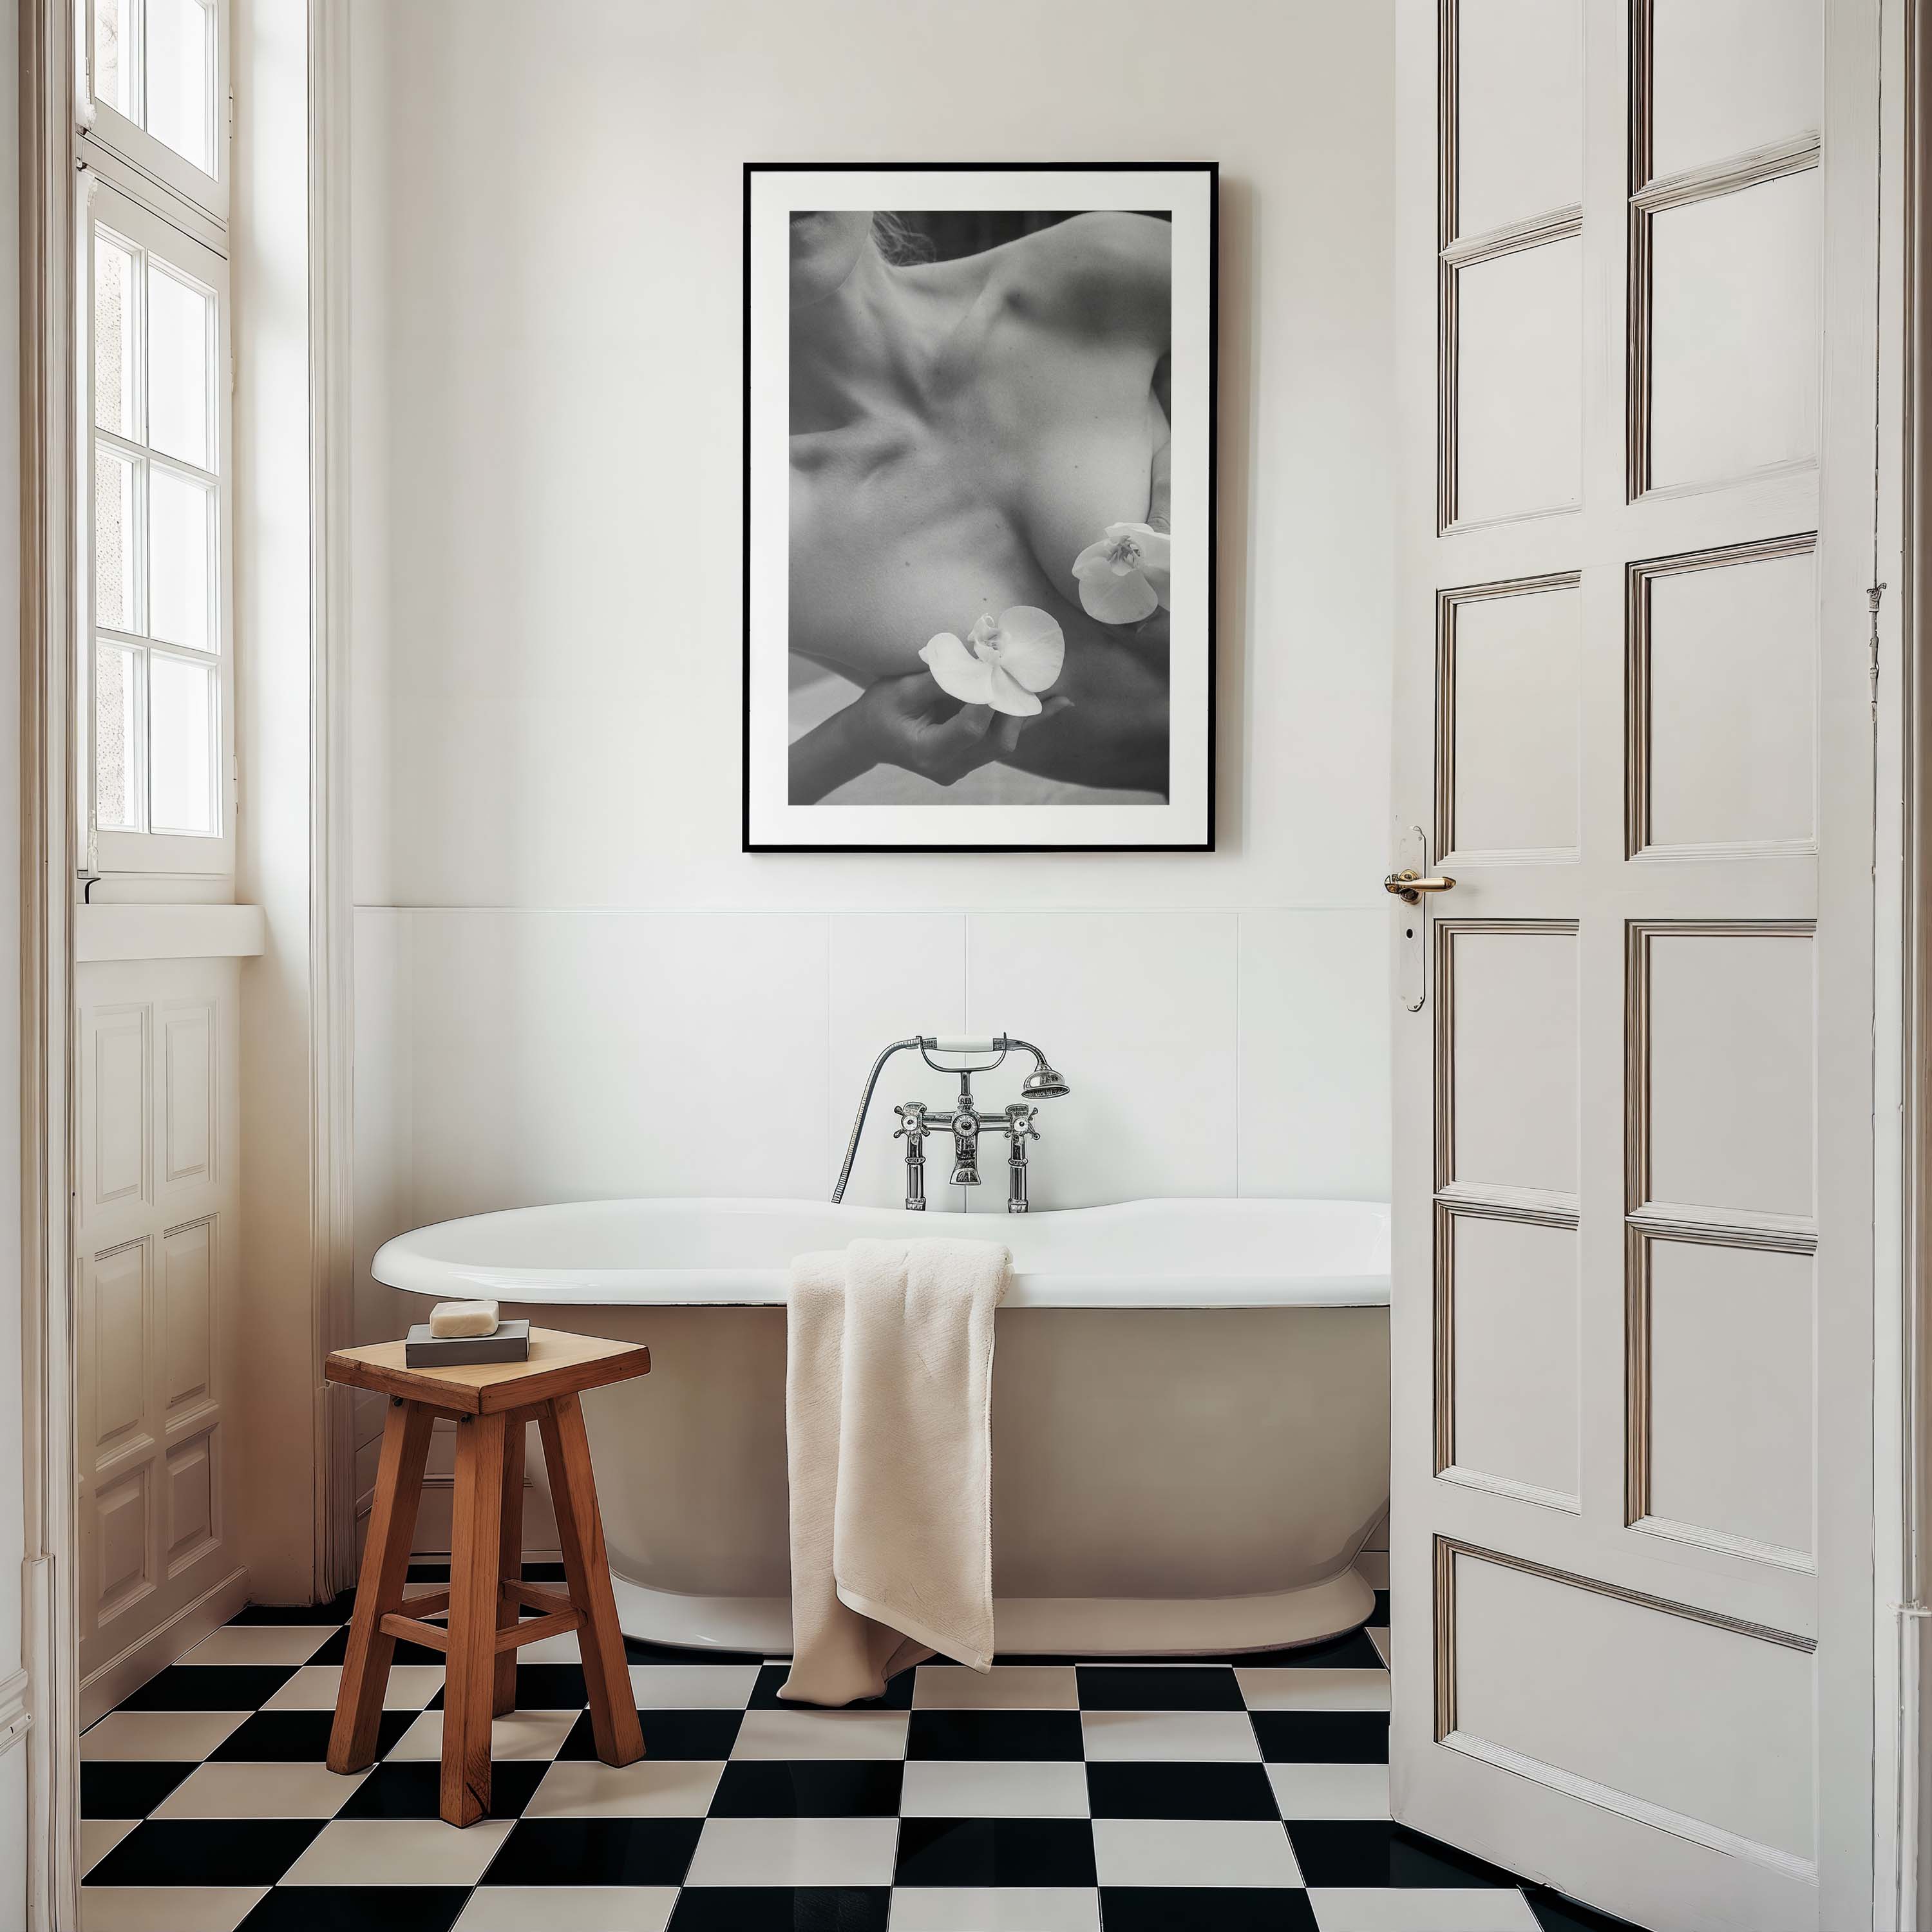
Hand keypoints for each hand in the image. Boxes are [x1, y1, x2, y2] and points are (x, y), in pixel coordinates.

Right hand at [850, 672, 1073, 785]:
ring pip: (1005, 743)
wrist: (868, 737)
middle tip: (1034, 675)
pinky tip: (1059, 703)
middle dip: (1017, 708)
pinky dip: (1025, 718)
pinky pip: (1001, 740)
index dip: (989, 698)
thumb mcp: (902, 689)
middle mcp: (949, 767)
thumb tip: (981, 659)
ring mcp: (961, 768)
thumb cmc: (879, 709)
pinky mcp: (969, 760)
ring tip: (1059, 691)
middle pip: (997, 743)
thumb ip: (941, 679)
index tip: (1002, 665)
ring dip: (1028, 713)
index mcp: (928, 752)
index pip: (970, 729)